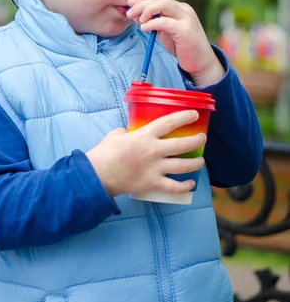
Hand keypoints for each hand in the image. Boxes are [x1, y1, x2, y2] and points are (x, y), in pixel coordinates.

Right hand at [86, 110, 205, 197]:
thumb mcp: (116, 134)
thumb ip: (127, 132)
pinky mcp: (153, 184)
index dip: (184, 117)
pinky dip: (185, 186)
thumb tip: (130, 133)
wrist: (98, 175)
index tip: (194, 114)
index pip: (169, 122)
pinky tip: (190, 183)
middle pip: (182, 145)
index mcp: (145, 135)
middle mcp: (154, 151)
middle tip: (202, 138)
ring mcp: (155, 168)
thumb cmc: (105, 152)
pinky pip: (174, 187)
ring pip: (183, 166)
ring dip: (196, 163)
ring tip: (201, 160)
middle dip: (196, 140)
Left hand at [126, 0, 224, 86]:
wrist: (201, 63)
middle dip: (142, 4)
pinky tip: (144, 28)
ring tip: (138, 20)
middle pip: (160, 0)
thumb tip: (136, 14)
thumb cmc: (182, 47)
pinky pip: (166, 22)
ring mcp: (186, 19)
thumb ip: (154, 21)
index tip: (129, 4)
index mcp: (179, 9)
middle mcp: (184, 10)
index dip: (143, 1)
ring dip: (147, 10)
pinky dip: (152, 23)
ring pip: (164, 5)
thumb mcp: (165, 31)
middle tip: (129, 13)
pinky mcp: (186, 30)